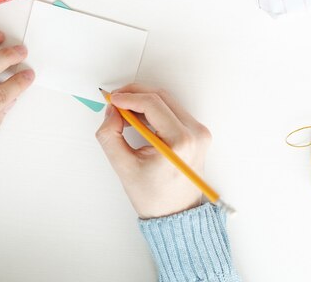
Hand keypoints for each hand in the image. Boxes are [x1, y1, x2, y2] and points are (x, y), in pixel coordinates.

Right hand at [95, 84, 211, 218]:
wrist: (176, 215)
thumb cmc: (155, 197)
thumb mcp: (124, 167)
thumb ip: (110, 136)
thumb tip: (111, 112)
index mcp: (181, 142)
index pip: (153, 104)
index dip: (129, 97)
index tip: (112, 100)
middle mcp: (196, 134)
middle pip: (162, 97)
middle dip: (135, 95)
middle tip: (115, 102)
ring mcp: (200, 133)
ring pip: (168, 102)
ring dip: (144, 102)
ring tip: (124, 114)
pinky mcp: (198, 134)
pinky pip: (174, 111)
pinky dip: (155, 110)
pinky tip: (139, 119)